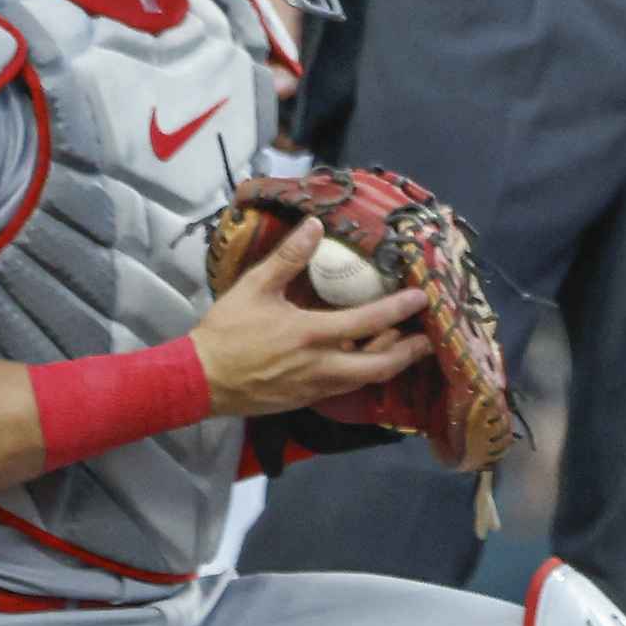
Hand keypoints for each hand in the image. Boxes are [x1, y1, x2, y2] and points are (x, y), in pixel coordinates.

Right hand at [190, 222, 434, 414]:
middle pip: (379, 366)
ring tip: (400, 343)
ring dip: (386, 362)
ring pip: (363, 379)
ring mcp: (314, 387)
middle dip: (408, 353)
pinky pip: (344, 387)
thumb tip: (314, 225)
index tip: (421, 298)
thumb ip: (287, 257)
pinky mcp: (305, 400)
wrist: (198, 380)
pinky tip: (363, 358)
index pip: (368, 322)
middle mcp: (321, 367)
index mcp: (311, 335)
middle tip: (427, 338)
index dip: (399, 310)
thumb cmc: (226, 331)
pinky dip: (361, 372)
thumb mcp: (254, 288)